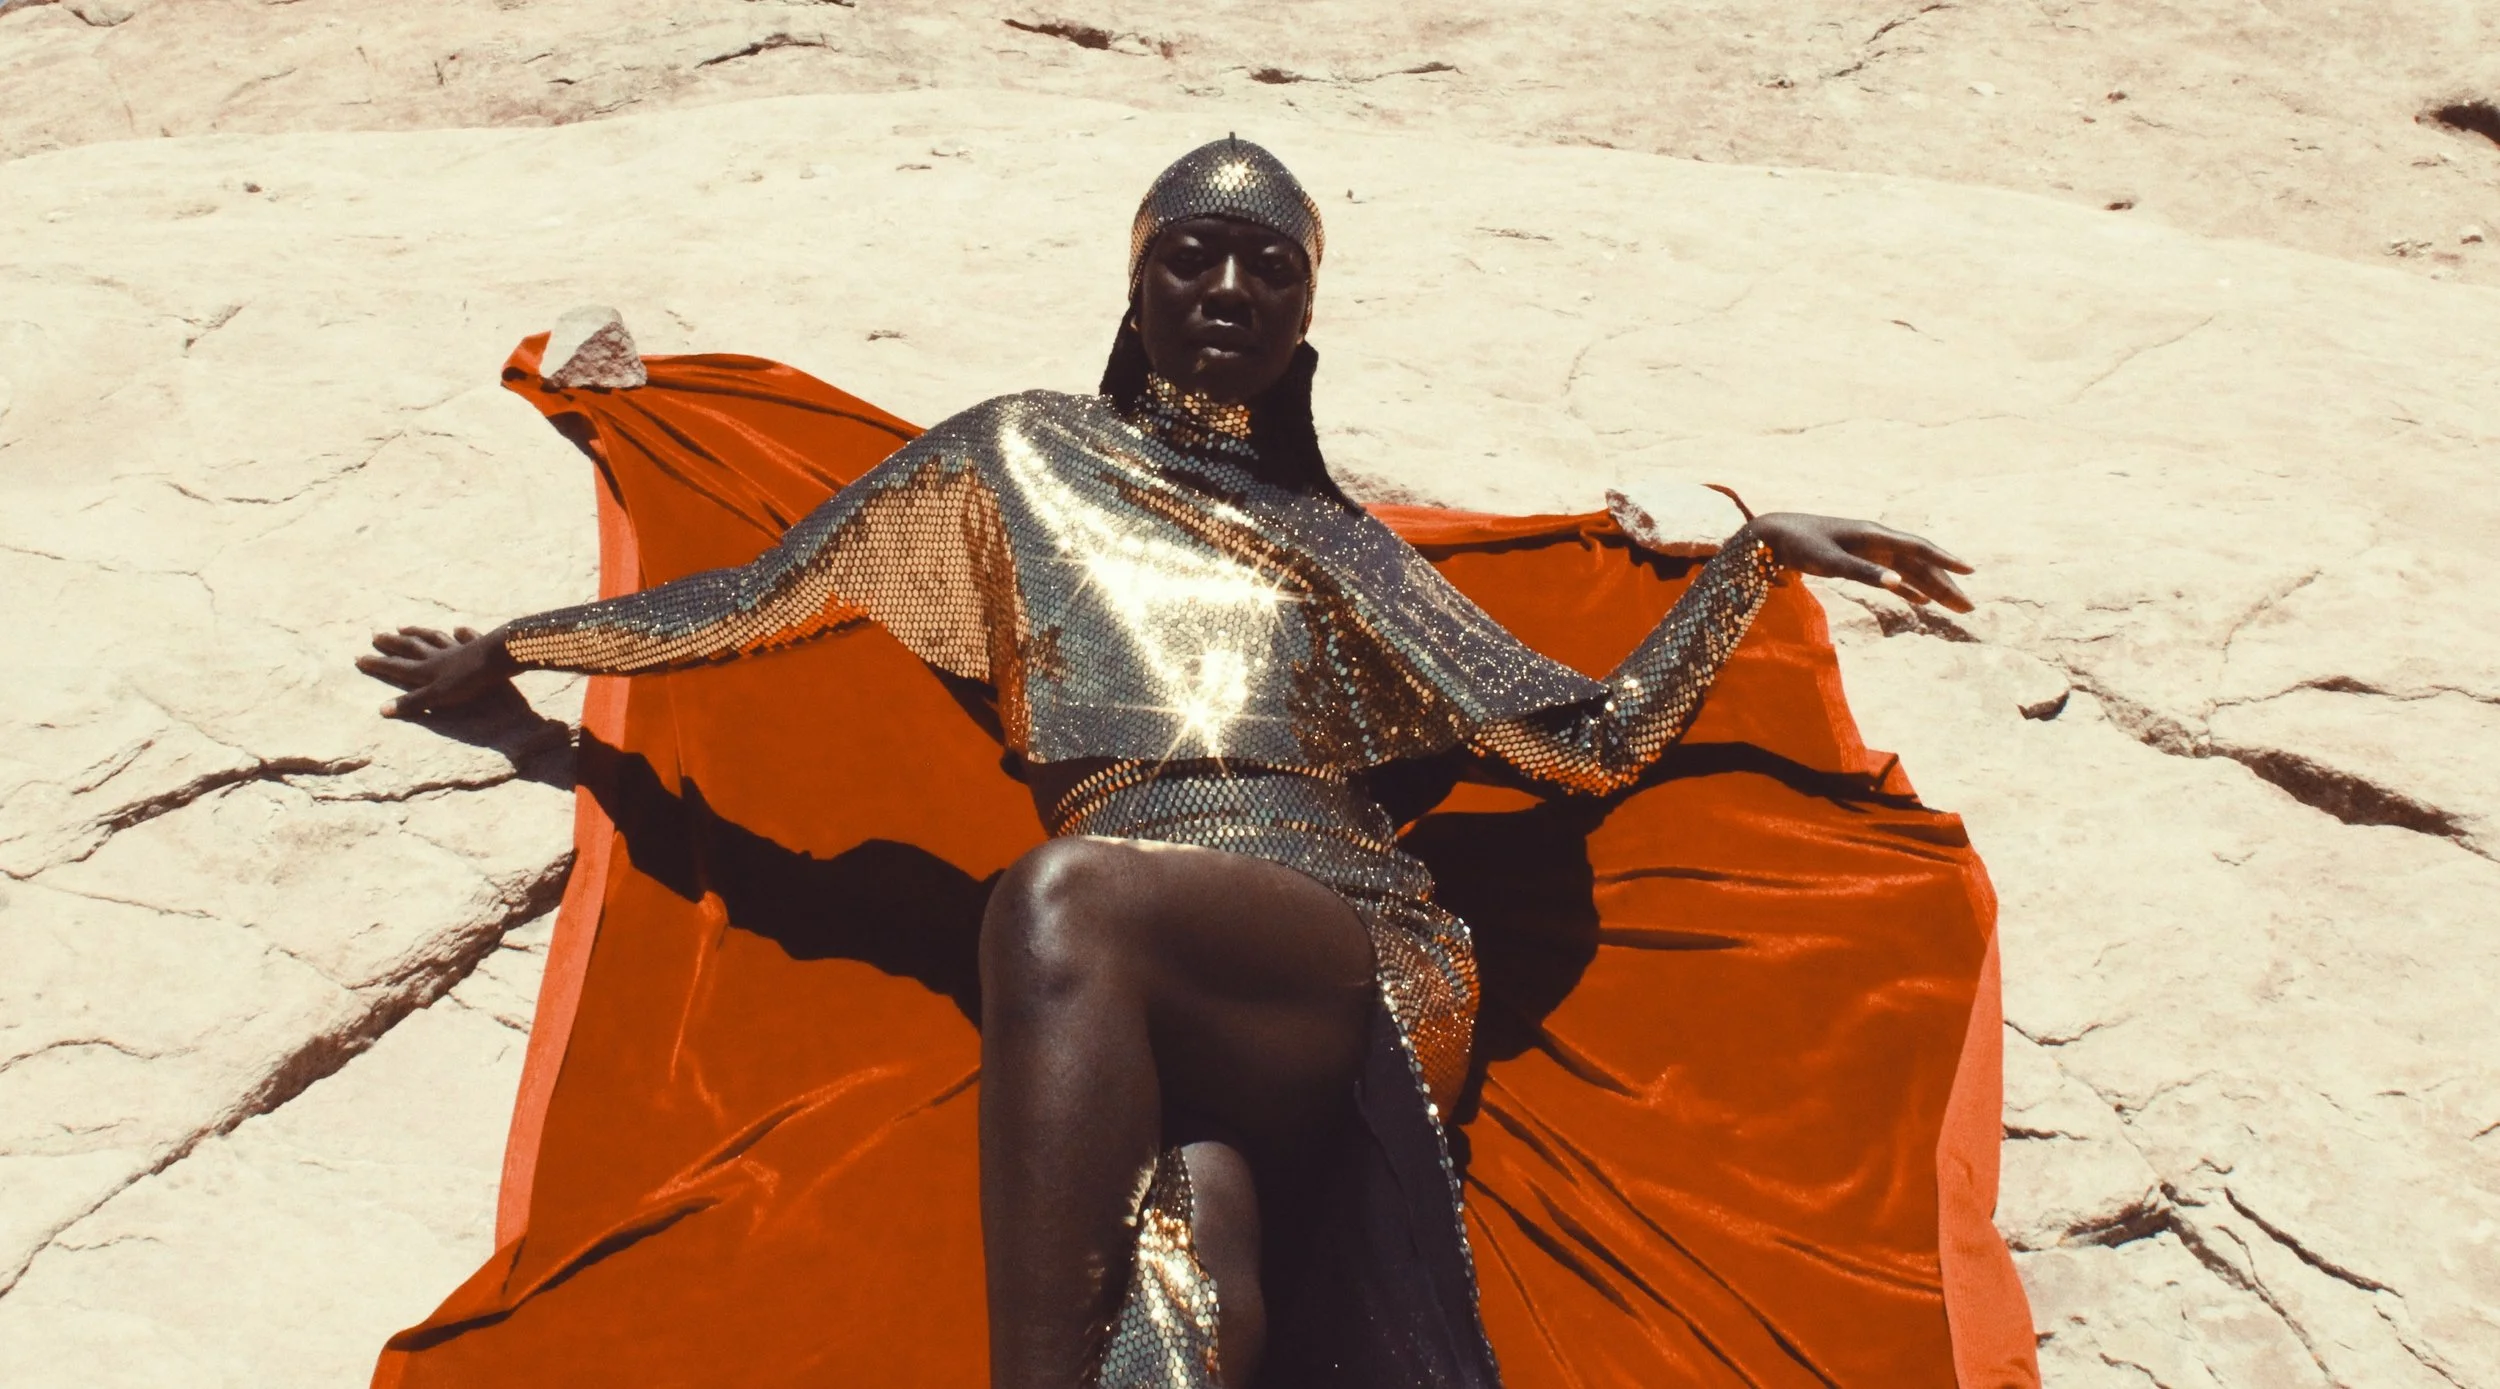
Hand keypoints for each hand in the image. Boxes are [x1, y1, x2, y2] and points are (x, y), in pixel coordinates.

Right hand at [356, 625, 519, 717]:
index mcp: (427, 670)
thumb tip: (382, 709)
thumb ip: (413, 703)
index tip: (358, 657)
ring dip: (417, 632)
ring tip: (403, 626)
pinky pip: (465, 637)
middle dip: (392, 643)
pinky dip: (459, 633)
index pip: (396, 667)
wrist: (498, 658)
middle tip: (375, 635)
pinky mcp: (478, 646)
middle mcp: (438, 656)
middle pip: (411, 647)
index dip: (377, 664)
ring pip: (432, 638)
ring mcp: (458, 648)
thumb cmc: (469, 681)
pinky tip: (457, 628)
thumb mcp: (438, 696)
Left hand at [1747, 512, 1974, 611]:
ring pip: (1909, 571)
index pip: (1919, 548)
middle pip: (1920, 563)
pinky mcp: (1858, 560)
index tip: (1970, 571)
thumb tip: (1899, 583)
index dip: (1945, 560)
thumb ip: (1863, 573)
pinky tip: (1920, 602)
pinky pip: (1891, 576)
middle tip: (1968, 608)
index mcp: (1874, 536)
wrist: (1771, 536)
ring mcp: (1868, 551)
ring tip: (1955, 608)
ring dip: (1932, 588)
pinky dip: (1907, 588)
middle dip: (1946, 584)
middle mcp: (1877, 541)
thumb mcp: (1829, 561)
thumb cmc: (1799, 546)